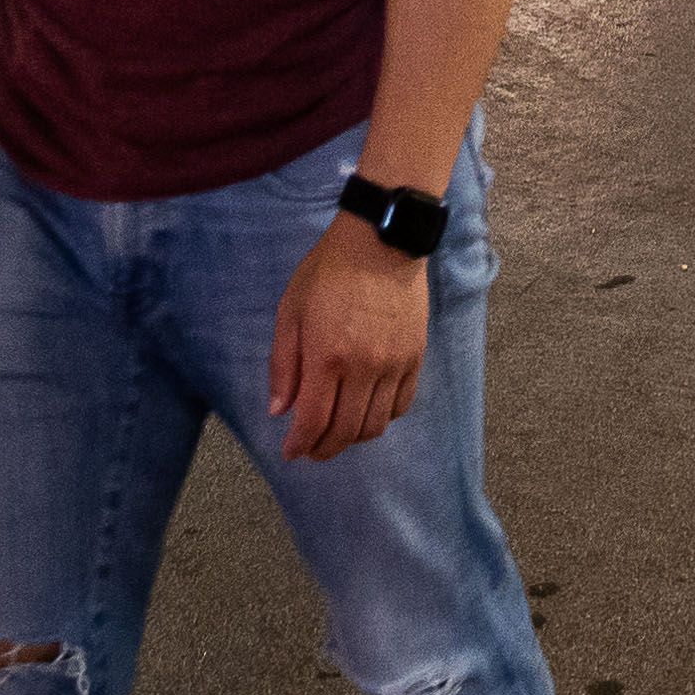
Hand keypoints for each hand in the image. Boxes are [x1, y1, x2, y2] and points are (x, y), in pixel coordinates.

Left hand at [269, 221, 434, 461]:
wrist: (380, 241)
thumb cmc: (329, 272)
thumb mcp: (291, 311)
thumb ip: (283, 365)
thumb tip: (279, 411)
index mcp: (327, 356)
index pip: (313, 421)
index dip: (300, 445)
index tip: (290, 453)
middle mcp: (363, 367)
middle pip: (345, 431)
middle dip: (324, 449)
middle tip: (311, 449)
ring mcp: (393, 364)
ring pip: (375, 425)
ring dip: (353, 438)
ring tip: (338, 433)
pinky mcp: (415, 357)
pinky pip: (401, 405)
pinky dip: (383, 418)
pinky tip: (367, 411)